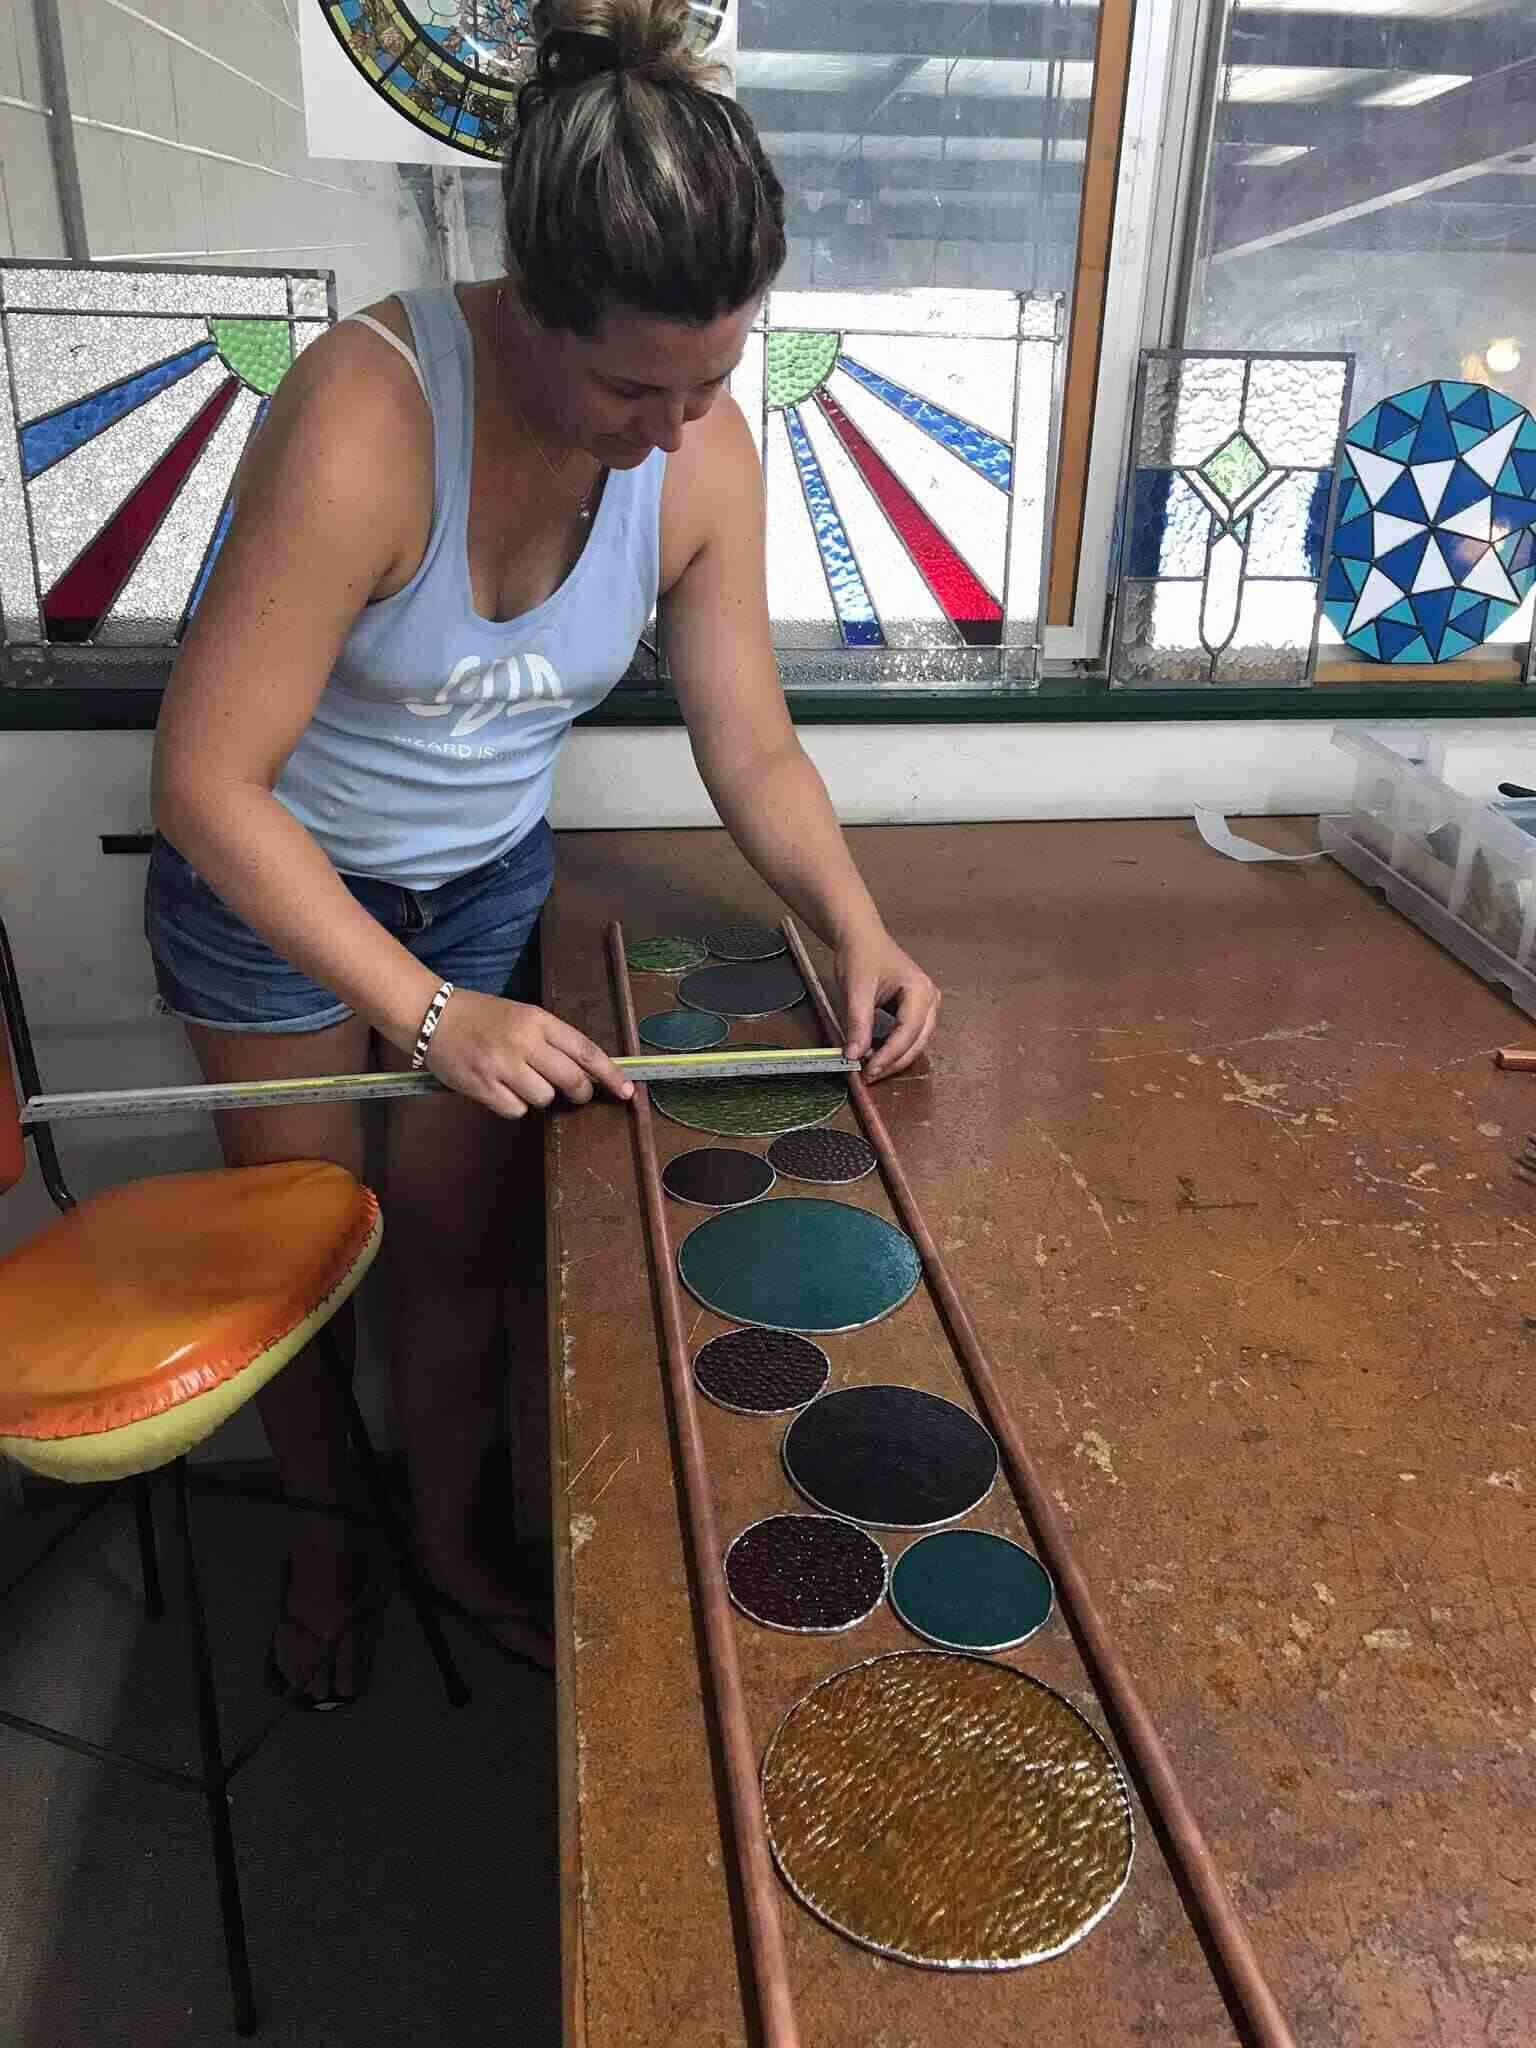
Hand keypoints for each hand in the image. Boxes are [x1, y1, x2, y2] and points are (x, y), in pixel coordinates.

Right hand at [423, 990, 633, 1118]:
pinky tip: (501, 1089)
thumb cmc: (481, 1015)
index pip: (586, 1051)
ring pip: (545, 1098)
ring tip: (522, 1081)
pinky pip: (517, 1110)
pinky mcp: (482, 1087)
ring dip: (541, 1097)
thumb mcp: (522, 1015)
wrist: (431, 1016)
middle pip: (572, 1080)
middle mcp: (523, 1042)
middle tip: (576, 1094)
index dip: (611, 1075)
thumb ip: (552, 1040)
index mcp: (538, 1020)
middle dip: (580, 1093)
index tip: (627, 1091)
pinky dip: (515, 1106)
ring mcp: (502, 1066)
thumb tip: (586, 1073)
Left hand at [834, 925, 939, 1081]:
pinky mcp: (917, 1010)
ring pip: (915, 1042)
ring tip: (870, 1067)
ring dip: (894, 1057)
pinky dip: (894, 1048)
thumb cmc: (861, 956)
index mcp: (920, 991)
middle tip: (868, 1076)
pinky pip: (910, 1036)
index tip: (868, 1070)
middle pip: (916, 1042)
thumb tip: (853, 1055)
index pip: (908, 1033)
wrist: (861, 937)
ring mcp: (927, 1005)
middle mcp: (930, 999)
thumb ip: (858, 1024)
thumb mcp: (856, 990)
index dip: (889, 1056)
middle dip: (893, 1061)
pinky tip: (875, 1053)